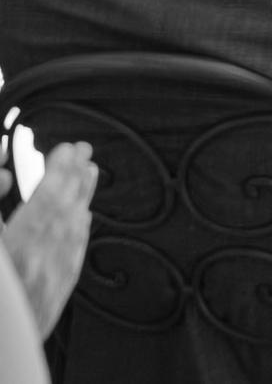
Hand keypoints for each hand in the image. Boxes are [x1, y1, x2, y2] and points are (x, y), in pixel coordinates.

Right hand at [2, 141, 97, 337]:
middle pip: (65, 208)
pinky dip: (79, 232)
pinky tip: (83, 219)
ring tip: (89, 173)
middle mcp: (41, 260)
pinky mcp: (53, 297)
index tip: (67, 148)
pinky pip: (74, 256)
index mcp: (19, 246)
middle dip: (75, 175)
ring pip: (73, 230)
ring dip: (82, 198)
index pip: (47, 196)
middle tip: (83, 151)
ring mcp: (51, 279)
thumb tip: (5, 175)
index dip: (59, 169)